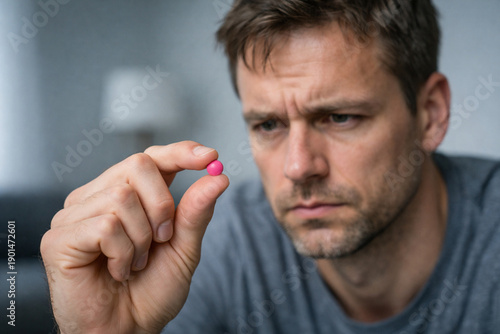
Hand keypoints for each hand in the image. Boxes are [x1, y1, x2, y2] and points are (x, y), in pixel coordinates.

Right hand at [41, 141, 229, 333]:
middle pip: (138, 165)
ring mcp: (75, 215)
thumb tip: (218, 177)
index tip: (209, 156)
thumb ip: (196, 212)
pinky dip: (123, 253)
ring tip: (135, 262)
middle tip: (161, 240)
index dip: (179, 152)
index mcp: (129, 195)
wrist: (127, 331)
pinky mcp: (59, 237)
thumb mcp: (184, 249)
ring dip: (142, 238)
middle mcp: (99, 197)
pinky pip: (104, 226)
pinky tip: (118, 271)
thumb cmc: (151, 291)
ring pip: (121, 197)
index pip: (151, 158)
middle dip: (162, 206)